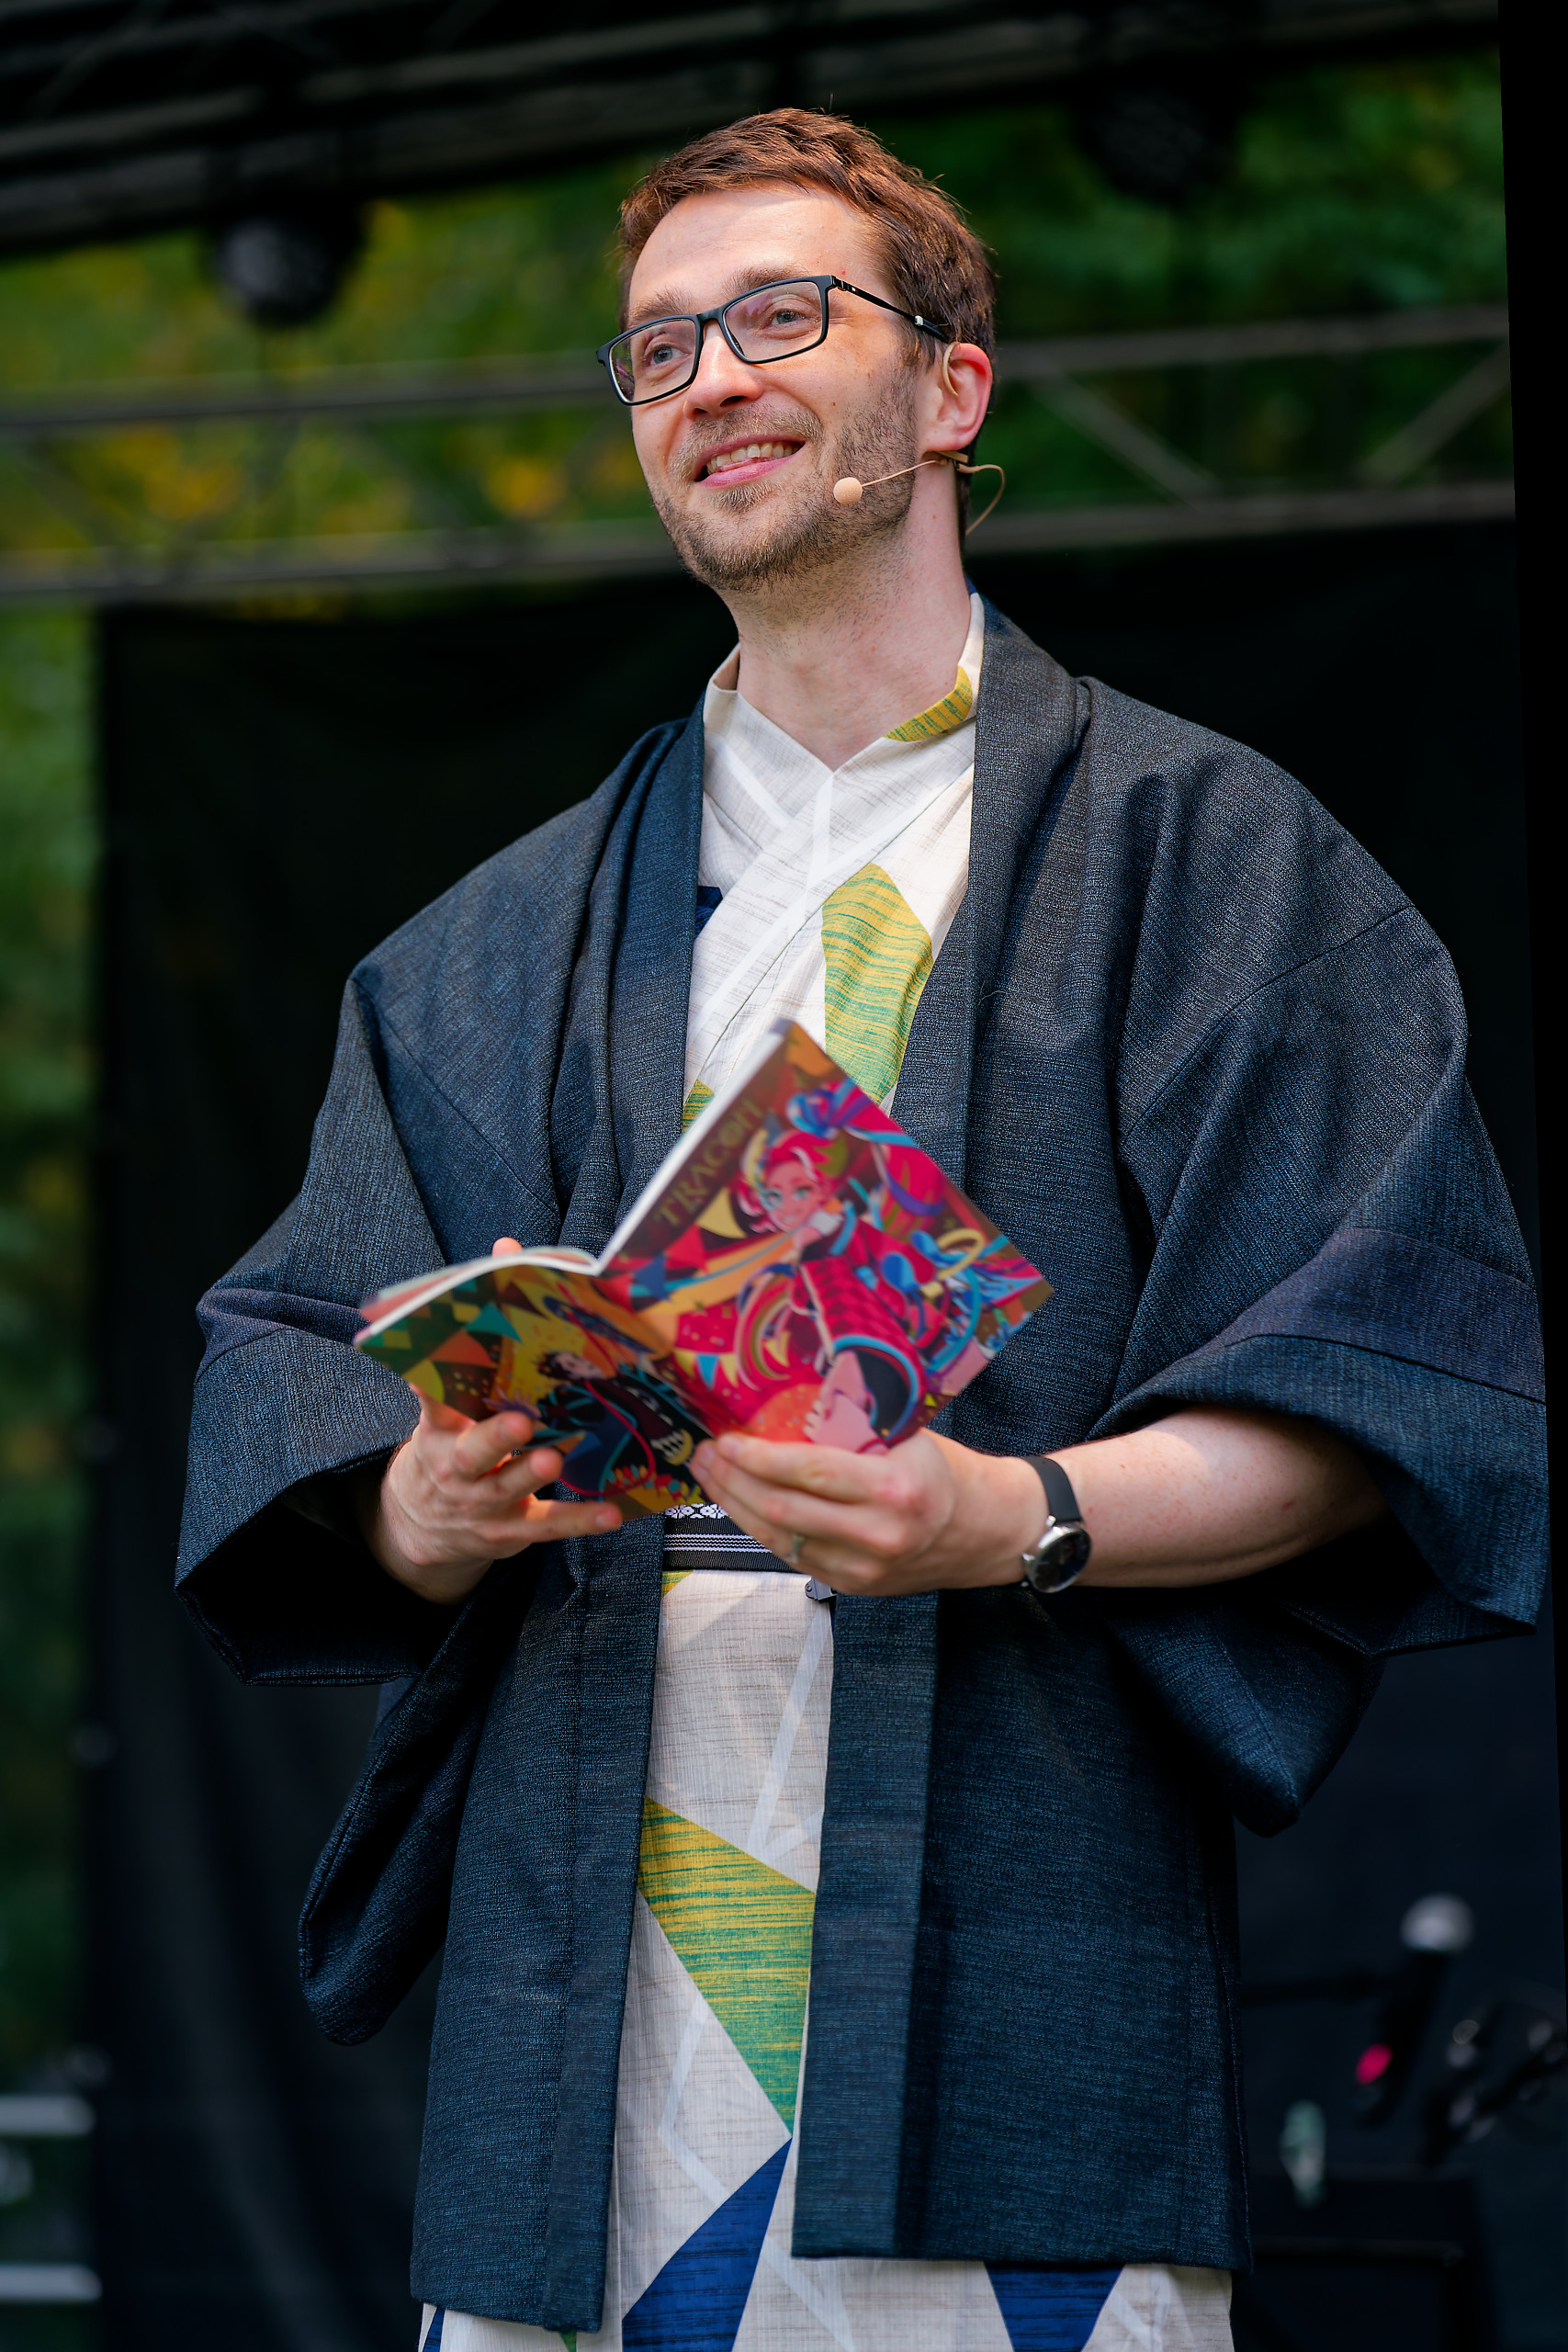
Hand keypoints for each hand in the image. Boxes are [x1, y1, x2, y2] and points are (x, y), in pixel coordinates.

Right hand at [357, 1234, 620, 1601]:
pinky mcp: (514, 1529)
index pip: (433, 1402)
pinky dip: (580, 1520)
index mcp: (440, 1431)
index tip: (442, 1364)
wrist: (423, 1523)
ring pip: (511, 1487)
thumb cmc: (450, 1441)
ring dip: (532, 1471)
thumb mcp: (447, 1404)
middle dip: (495, 1438)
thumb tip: (506, 1246)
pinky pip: (549, 1525)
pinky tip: (612, 1514)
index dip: (435, 1384)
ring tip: (554, 1455)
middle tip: (519, 1420)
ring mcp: (486, 1502)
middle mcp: (459, 1468)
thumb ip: (479, 1333)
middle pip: (474, 1453)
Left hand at [691, 1428, 1043, 1595]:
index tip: (727, 1437)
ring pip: (779, 1539)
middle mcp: (878, 1536)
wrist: (988, 1533)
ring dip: (737, 1506)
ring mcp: (864, 1568)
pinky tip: (742, 1504)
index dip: (758, 1457)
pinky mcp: (854, 1586)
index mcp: (894, 1490)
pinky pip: (795, 1555)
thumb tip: (787, 1395)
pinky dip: (762, 1528)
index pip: (809, 1472)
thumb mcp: (908, 1438)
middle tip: (706, 1452)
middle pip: (783, 1510)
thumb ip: (855, 1427)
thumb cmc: (945, 1475)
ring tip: (712, 1476)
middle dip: (733, 1481)